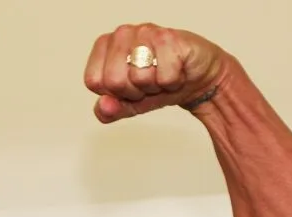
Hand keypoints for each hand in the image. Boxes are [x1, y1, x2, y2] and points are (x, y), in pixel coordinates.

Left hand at [83, 24, 228, 122]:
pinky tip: (175, 70)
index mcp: (104, 46)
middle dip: (134, 92)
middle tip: (148, 82)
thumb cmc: (159, 83)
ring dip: (155, 86)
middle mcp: (121, 34)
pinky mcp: (169, 37)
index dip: (113, 94)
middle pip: (114, 81)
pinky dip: (172, 82)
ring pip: (139, 78)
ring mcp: (145, 32)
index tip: (128, 87)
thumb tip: (103, 106)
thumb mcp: (129, 103)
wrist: (197, 77)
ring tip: (161, 75)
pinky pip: (164, 77)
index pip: (94, 81)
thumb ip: (110, 109)